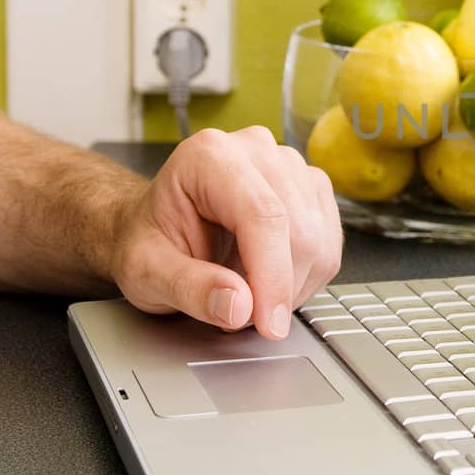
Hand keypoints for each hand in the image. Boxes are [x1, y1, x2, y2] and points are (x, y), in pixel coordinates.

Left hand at [109, 127, 342, 338]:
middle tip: (240, 314)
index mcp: (209, 156)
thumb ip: (188, 288)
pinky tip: (268, 278)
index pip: (263, 215)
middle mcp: (256, 151)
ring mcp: (289, 166)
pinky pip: (329, 244)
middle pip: (299, 229)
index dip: (272, 276)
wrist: (157, 226)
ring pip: (320, 240)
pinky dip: (304, 277)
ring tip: (245, 288)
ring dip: (291, 284)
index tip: (267, 323)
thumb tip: (239, 307)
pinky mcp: (311, 189)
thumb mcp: (145, 272)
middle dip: (279, 288)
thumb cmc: (149, 240)